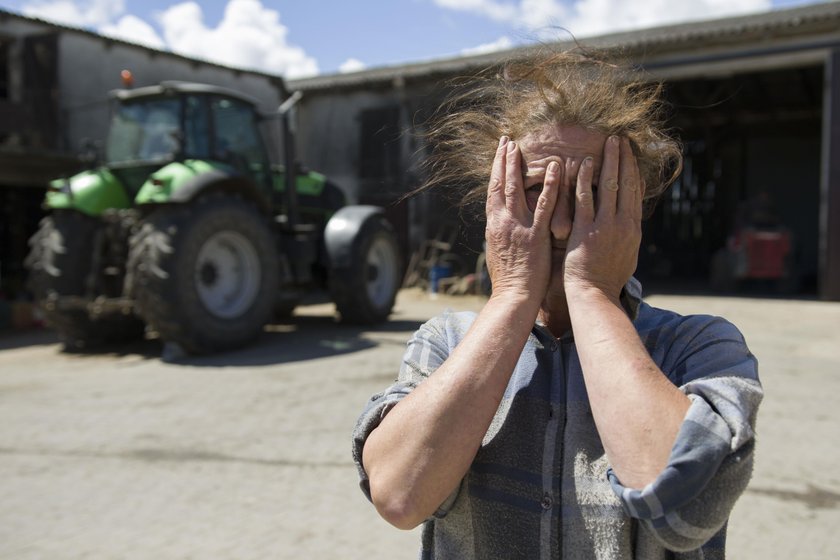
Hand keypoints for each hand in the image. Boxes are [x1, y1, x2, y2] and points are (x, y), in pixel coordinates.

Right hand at [485, 136, 561, 302]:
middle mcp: (502, 222)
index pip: (492, 191)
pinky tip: (555, 168)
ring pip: (516, 190)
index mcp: (494, 225)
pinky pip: (545, 206)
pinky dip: (550, 185)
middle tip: (506, 140)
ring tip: (520, 146)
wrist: (514, 297)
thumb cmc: (509, 280)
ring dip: (517, 166)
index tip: (498, 153)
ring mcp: (518, 227)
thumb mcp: (499, 252)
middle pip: (500, 184)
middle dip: (502, 161)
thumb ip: (501, 233)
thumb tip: (500, 223)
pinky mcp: (535, 235)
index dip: (495, 170)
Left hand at [563, 136, 642, 299]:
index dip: (633, 170)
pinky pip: (586, 199)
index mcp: (633, 229)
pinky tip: (584, 163)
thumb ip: (628, 236)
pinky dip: (586, 179)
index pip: (635, 192)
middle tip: (621, 139)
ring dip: (610, 161)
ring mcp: (606, 226)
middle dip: (624, 159)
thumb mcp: (626, 255)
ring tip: (609, 142)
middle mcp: (623, 224)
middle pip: (627, 183)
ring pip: (610, 186)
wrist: (594, 295)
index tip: (630, 154)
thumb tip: (632, 224)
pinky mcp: (586, 230)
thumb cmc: (607, 279)